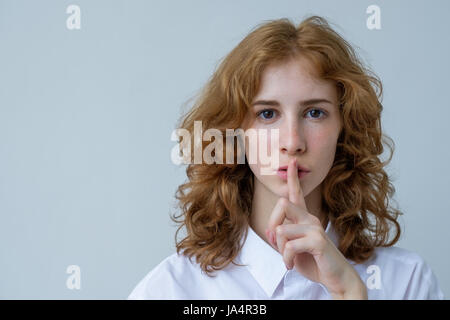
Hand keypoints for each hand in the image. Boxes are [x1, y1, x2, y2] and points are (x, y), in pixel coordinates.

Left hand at [265, 158, 366, 298]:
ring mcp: (315, 228)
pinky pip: (289, 246)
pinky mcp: (318, 241)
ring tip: (288, 259)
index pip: (297, 194)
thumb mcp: (292, 249)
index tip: (291, 162)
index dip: (292, 178)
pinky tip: (290, 265)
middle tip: (275, 243)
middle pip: (282, 204)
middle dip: (272, 224)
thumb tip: (272, 230)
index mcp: (305, 218)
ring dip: (279, 249)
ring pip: (281, 230)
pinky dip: (286, 258)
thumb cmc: (314, 262)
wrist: (336, 278)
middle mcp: (311, 219)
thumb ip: (281, 238)